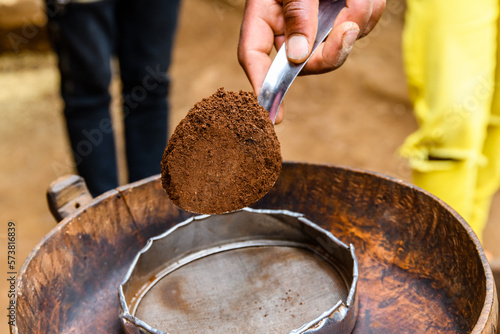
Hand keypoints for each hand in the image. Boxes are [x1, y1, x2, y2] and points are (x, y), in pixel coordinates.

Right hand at [238, 0, 385, 122]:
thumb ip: (297, 15)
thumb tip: (299, 57)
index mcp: (266, 17)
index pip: (254, 57)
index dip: (263, 86)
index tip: (274, 116)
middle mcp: (290, 28)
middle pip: (304, 65)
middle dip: (331, 51)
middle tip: (348, 28)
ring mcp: (317, 27)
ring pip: (337, 50)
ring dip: (355, 23)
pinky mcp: (342, 21)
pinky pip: (359, 31)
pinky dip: (367, 12)